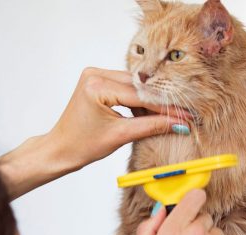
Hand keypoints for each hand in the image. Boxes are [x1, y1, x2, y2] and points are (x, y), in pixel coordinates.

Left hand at [0, 68, 190, 199]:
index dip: (164, 107)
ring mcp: (94, 75)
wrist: (60, 149)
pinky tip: (151, 108)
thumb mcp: (121, 136)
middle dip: (159, 101)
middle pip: (138, 86)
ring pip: (133, 85)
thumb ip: (152, 126)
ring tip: (170, 112)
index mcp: (97, 86)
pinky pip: (124, 86)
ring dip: (149, 99)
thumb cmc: (82, 145)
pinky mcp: (96, 80)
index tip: (184, 115)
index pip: (139, 95)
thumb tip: (178, 123)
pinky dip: (137, 97)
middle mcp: (94, 74)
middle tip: (183, 112)